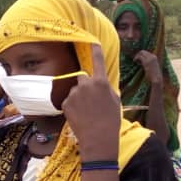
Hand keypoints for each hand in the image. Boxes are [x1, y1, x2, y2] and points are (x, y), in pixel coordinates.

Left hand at [62, 44, 120, 159]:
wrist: (98, 139)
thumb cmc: (111, 121)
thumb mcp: (115, 101)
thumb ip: (106, 89)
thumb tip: (100, 85)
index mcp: (101, 82)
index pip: (98, 62)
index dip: (95, 51)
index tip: (92, 42)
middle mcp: (86, 84)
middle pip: (82, 77)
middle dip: (85, 85)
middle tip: (91, 101)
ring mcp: (74, 93)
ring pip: (75, 90)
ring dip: (79, 97)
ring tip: (86, 113)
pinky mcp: (65, 103)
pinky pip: (68, 101)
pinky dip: (72, 107)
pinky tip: (79, 117)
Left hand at [133, 50, 162, 84]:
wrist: (157, 78)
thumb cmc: (154, 74)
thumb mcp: (152, 66)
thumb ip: (148, 62)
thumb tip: (142, 60)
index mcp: (154, 57)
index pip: (146, 52)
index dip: (141, 55)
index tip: (138, 59)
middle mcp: (153, 56)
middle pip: (143, 51)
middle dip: (138, 54)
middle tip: (135, 59)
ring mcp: (150, 59)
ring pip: (141, 53)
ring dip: (136, 56)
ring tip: (135, 61)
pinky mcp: (146, 62)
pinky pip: (140, 57)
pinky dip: (136, 58)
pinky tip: (135, 61)